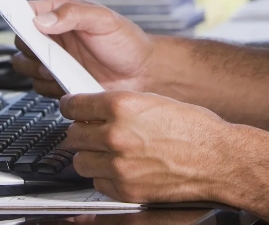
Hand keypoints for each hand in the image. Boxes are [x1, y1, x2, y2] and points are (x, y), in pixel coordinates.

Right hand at [11, 0, 154, 95]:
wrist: (144, 75)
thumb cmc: (127, 42)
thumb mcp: (102, 19)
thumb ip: (72, 13)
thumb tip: (42, 19)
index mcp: (58, 14)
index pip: (26, 12)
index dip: (18, 17)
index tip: (21, 25)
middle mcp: (52, 36)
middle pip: (21, 41)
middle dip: (29, 50)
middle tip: (48, 54)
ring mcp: (54, 60)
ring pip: (25, 65)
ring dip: (37, 70)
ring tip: (58, 70)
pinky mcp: (58, 81)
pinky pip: (39, 86)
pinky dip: (48, 86)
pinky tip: (66, 82)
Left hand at [61, 91, 231, 203]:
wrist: (219, 158)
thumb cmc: (191, 128)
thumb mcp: (148, 100)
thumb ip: (115, 105)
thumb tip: (92, 108)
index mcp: (119, 106)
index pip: (72, 106)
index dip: (70, 107)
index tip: (70, 109)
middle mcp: (115, 135)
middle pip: (73, 135)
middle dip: (80, 132)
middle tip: (89, 131)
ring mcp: (120, 165)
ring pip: (80, 161)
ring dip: (88, 155)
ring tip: (102, 151)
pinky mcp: (128, 190)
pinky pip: (98, 183)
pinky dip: (103, 176)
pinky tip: (116, 168)